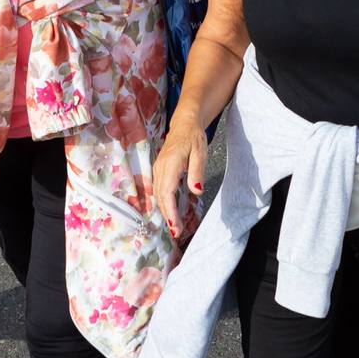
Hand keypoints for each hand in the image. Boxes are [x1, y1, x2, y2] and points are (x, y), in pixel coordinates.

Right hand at [152, 121, 207, 235]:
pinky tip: (170, 212)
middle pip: (161, 197)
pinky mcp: (159, 171)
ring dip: (165, 211)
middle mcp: (160, 168)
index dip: (170, 212)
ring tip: (175, 226)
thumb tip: (197, 191)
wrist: (185, 124)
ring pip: (158, 195)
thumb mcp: (200, 153)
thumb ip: (197, 173)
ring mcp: (158, 169)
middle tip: (177, 233)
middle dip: (168, 216)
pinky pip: (159, 190)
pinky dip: (164, 203)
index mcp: (170, 164)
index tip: (175, 226)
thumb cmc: (193, 138)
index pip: (167, 193)